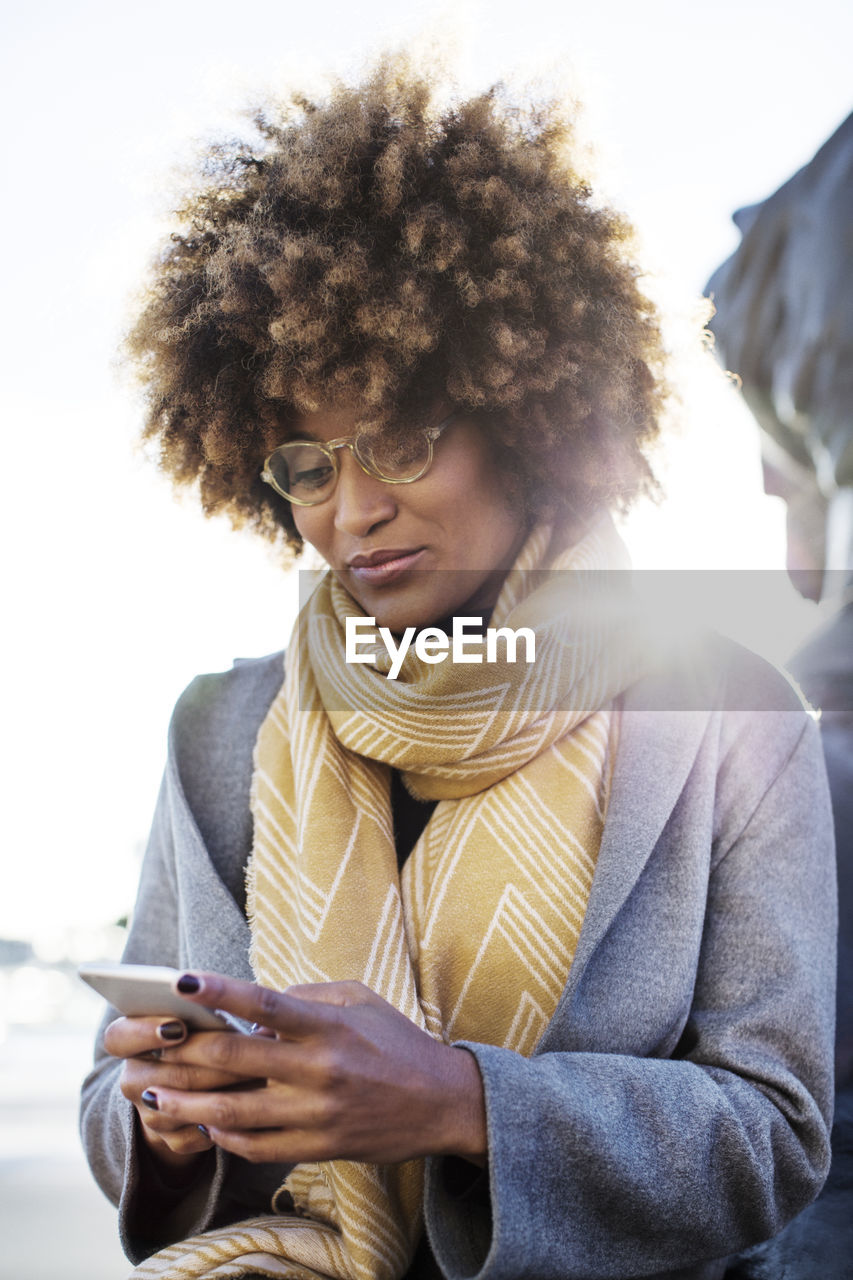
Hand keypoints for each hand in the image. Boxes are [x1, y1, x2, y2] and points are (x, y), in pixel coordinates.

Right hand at [103, 1014, 257, 1169]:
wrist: (194, 1086)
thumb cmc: (200, 1033)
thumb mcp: (194, 1017)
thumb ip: (197, 1009)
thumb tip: (225, 1001)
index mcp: (128, 1041)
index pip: (118, 1038)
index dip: (144, 1032)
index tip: (179, 1027)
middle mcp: (133, 1080)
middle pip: (162, 1075)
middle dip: (206, 1062)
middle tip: (243, 1049)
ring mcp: (149, 1114)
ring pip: (182, 1107)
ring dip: (222, 1090)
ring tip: (258, 1073)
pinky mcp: (171, 1141)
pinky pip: (197, 1134)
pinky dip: (226, 1121)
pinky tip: (252, 1105)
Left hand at [137, 972, 486, 1166]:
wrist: (442, 1102)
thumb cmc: (397, 1042)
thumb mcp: (359, 999)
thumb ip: (306, 996)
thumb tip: (255, 1002)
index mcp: (328, 1025)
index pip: (265, 1002)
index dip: (220, 991)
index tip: (181, 981)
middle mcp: (319, 1069)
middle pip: (235, 1058)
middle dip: (184, 1053)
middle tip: (149, 1047)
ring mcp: (317, 1113)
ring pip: (234, 1112)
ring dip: (187, 1104)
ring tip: (155, 1097)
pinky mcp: (319, 1147)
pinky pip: (257, 1146)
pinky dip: (224, 1136)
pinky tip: (206, 1125)